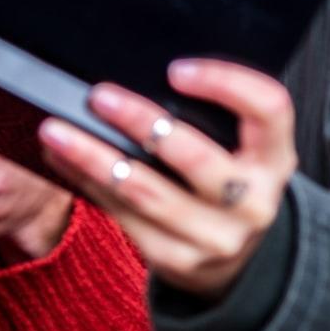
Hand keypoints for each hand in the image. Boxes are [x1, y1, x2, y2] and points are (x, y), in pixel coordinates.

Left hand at [38, 59, 296, 298]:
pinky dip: (85, 182)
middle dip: (141, 123)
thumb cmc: (224, 180)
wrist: (231, 260)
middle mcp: (253, 201)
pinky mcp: (176, 258)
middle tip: (98, 96)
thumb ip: (210, 117)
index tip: (175, 69)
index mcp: (275, 159)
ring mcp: (216, 236)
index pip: (268, 110)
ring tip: (55, 130)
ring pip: (147, 193)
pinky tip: (60, 158)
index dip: (226, 84)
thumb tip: (132, 70)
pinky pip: (122, 216)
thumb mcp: (239, 150)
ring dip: (94, 157)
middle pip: (196, 158)